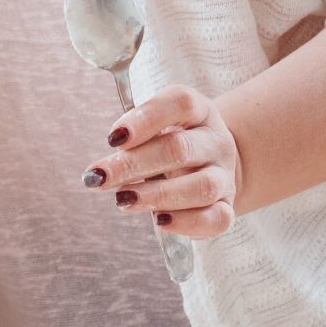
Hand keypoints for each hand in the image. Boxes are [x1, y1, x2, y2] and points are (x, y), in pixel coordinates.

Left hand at [80, 84, 241, 239]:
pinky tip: (159, 221)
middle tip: (99, 177)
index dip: (146, 119)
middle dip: (134, 164)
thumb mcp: (156, 125)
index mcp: (200, 112)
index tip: (112, 138)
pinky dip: (188, 222)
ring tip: (123, 200)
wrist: (208, 163)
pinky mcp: (227, 206)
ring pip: (202, 187)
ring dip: (158, 195)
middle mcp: (216, 142)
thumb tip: (105, 162)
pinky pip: (217, 219)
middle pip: (180, 149)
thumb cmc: (170, 140)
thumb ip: (134, 134)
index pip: (181, 103)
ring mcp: (224, 176)